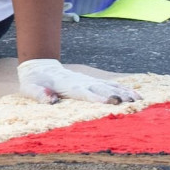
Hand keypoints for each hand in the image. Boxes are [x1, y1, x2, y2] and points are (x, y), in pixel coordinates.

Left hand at [17, 59, 140, 105]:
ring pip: (109, 85)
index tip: (109, 103)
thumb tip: (51, 100)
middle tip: (131, 103)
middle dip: (116, 96)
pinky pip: (111, 84)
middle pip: (101, 89)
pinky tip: (136, 95)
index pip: (83, 93)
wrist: (40, 66)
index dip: (96, 98)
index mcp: (66, 85)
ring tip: (139, 100)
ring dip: (124, 92)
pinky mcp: (92, 81)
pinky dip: (124, 89)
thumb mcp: (29, 88)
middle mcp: (81, 82)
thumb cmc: (34, 81)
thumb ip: (39, 94)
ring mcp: (88, 80)